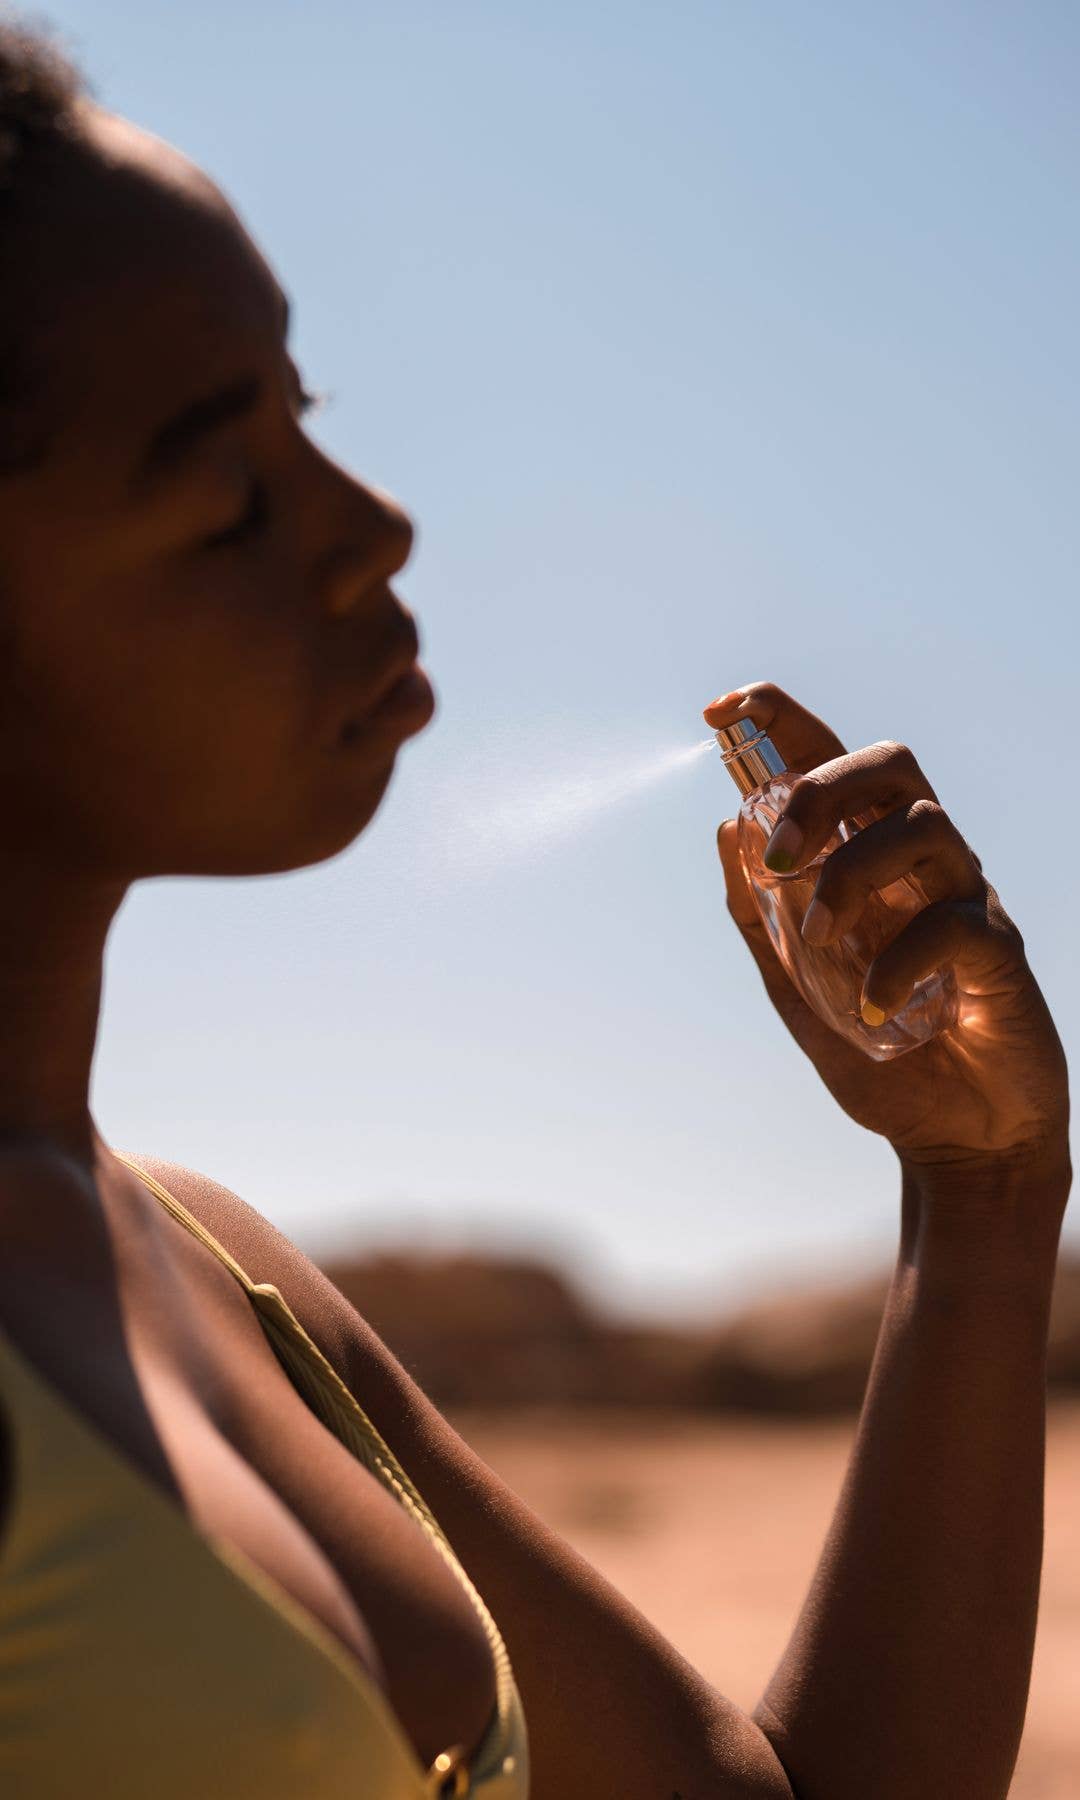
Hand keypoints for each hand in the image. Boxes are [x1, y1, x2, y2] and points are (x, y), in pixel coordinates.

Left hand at [704, 683, 1069, 1179]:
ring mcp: (967, 901)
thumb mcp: (797, 989)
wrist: (961, 1145)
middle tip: (777, 855)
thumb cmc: (886, 1059)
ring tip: (822, 941)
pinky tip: (874, 1011)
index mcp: (870, 862)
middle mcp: (923, 866)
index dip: (783, 722)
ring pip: (925, 827)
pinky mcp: (1000, 954)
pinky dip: (899, 964)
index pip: (832, 764)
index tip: (722, 707)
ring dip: (854, 875)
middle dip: (820, 790)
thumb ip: (760, 918)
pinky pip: (954, 926)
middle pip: (889, 766)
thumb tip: (726, 830)